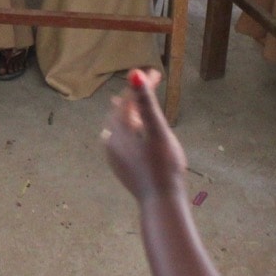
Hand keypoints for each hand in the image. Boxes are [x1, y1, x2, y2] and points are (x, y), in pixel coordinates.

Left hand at [103, 69, 187, 202]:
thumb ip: (146, 102)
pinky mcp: (120, 165)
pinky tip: (133, 132)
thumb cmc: (163, 166)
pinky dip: (128, 128)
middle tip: (150, 83)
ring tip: (133, 103)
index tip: (156, 73)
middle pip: (121, 110)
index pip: (129, 99)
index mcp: (119, 129)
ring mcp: (114, 154)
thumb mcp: (157, 130)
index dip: (142, 84)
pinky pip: (121, 139)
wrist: (161, 203)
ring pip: (118, 125)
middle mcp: (111, 140)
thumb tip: (134, 75)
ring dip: (129, 111)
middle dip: (135, 96)